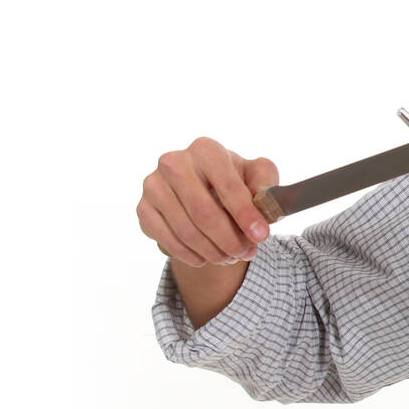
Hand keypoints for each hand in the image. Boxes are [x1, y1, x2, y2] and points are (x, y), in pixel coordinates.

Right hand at [137, 136, 278, 267]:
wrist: (202, 189)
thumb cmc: (233, 181)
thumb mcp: (256, 176)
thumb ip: (265, 182)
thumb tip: (263, 200)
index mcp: (206, 150)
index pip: (228, 186)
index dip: (246, 215)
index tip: (261, 236)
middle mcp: (174, 162)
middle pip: (204, 213)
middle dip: (229, 240)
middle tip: (246, 253)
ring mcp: (154, 185)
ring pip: (186, 231)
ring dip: (212, 251)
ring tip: (230, 258)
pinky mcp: (143, 208)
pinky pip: (167, 240)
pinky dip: (190, 255)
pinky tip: (205, 258)